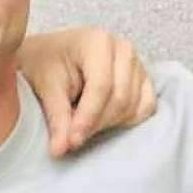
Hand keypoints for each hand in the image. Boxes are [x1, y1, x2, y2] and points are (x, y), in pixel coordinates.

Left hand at [17, 27, 157, 155]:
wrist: (51, 55)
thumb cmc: (46, 64)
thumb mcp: (46, 87)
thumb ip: (57, 118)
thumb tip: (60, 150)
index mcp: (97, 42)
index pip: (101, 86)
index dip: (88, 117)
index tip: (72, 141)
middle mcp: (123, 49)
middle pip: (120, 98)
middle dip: (96, 123)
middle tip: (72, 137)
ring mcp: (137, 63)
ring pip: (133, 106)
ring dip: (108, 123)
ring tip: (82, 123)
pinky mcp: (143, 79)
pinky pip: (146, 107)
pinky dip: (127, 120)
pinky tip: (103, 120)